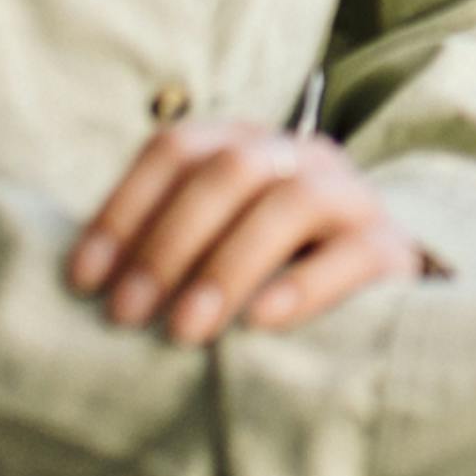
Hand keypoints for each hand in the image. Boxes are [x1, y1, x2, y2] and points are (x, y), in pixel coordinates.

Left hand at [68, 123, 426, 346]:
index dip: (123, 210)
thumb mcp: (207, 251)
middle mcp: (298, 155)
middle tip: (127, 315)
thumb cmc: (263, 280)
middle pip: (229, 171)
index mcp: (244, 145)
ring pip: (290, 202)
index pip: (176, 150)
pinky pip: (352, 253)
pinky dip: (302, 285)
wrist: (369, 301)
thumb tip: (83, 284)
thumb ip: (161, 249)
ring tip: (186, 330)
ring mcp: (350, 195)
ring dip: (227, 265)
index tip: (84, 281)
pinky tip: (261, 321)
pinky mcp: (391, 246)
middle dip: (167, 243)